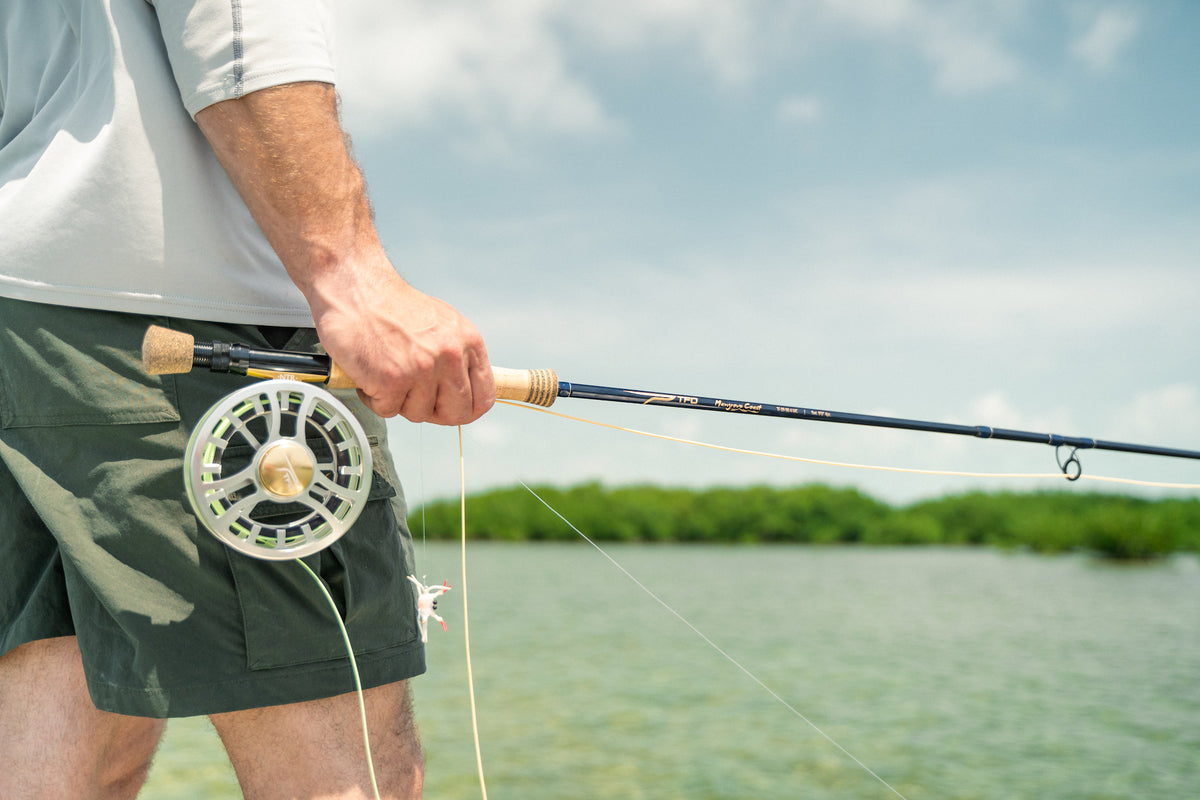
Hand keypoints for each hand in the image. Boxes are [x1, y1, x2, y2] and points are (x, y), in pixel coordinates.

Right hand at [310, 260, 494, 424]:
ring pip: (418, 414)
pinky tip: (369, 374)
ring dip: (398, 401)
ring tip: (386, 372)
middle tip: (414, 397)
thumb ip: (458, 356)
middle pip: (456, 414)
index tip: (451, 409)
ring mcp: (422, 369)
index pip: (483, 398)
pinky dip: (373, 398)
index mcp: (468, 341)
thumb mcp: (442, 323)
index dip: (466, 410)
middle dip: (433, 412)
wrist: (354, 288)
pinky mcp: (392, 380)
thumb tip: (464, 390)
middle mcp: (450, 355)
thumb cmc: (391, 305)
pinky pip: (387, 410)